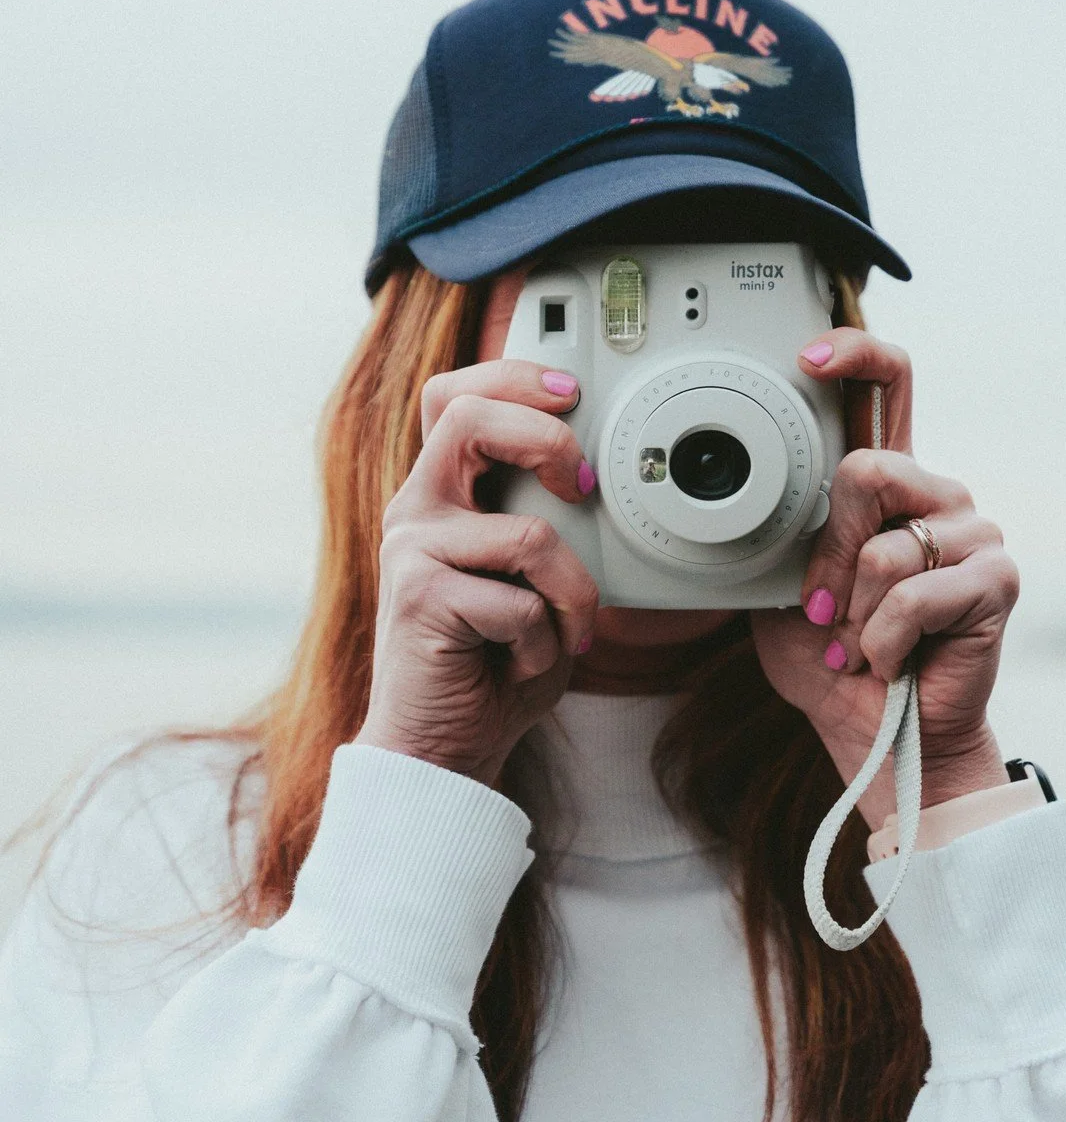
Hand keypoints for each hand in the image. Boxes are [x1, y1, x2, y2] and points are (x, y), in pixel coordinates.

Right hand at [354, 361, 599, 782]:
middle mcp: (418, 510)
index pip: (454, 396)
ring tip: (561, 632)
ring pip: (528, 533)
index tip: (572, 393)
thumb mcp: (532, 579)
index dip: (512, 375)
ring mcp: (412, 550)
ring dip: (571, 593)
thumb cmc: (495, 662)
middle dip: (543, 437)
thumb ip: (547, 525)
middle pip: (465, 415)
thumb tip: (597, 479)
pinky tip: (520, 665)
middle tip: (582, 483)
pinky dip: (543, 644)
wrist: (444, 746)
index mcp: (442, 494)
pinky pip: (521, 603)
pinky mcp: (420, 597)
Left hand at [751, 329, 1019, 830]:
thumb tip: (744, 494)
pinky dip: (883, 640)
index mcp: (888, 484)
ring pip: (884, 545)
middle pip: (868, 468)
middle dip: (828, 553)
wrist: (881, 738)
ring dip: (854, 613)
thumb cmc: (835, 662)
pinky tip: (892, 660)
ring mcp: (973, 533)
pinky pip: (913, 594)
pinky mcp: (996, 578)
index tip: (809, 357)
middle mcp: (935, 495)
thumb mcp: (782, 590)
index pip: (887, 387)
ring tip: (861, 644)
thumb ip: (783, 534)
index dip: (854, 355)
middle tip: (822, 611)